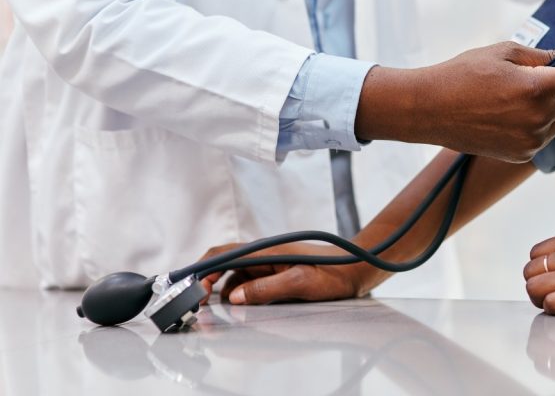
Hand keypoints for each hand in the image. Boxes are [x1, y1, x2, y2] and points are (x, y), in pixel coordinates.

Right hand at [198, 242, 371, 304]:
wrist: (357, 268)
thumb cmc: (334, 273)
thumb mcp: (300, 283)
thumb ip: (265, 288)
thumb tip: (234, 297)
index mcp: (266, 250)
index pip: (223, 254)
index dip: (202, 271)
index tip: (191, 289)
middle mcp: (264, 253)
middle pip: (224, 263)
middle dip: (206, 281)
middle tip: (198, 304)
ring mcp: (269, 262)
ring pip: (234, 273)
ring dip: (221, 288)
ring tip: (213, 309)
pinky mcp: (276, 270)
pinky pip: (248, 279)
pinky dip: (237, 291)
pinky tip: (237, 305)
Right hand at [356, 42, 554, 162]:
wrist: (428, 110)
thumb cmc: (460, 75)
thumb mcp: (502, 52)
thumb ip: (540, 56)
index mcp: (536, 89)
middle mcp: (538, 119)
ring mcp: (530, 141)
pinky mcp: (520, 154)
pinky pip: (548, 135)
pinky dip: (551, 120)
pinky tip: (540, 106)